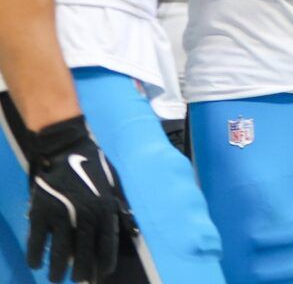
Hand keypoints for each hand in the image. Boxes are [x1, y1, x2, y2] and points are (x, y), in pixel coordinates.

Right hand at [24, 115, 133, 282]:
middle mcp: (85, 214)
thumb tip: (129, 229)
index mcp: (105, 209)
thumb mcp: (113, 187)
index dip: (105, 261)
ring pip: (60, 250)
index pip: (107, 243)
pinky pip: (37, 241)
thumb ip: (117, 208)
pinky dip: (36, 255)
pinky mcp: (41, 212)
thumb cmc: (94, 168)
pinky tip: (36, 264)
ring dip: (58, 269)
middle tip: (79, 281)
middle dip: (82, 271)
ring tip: (56, 279)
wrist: (67, 150)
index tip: (103, 275)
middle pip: (84, 251)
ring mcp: (62, 214)